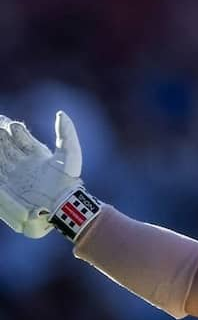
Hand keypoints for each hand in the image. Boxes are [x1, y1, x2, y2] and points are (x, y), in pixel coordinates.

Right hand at [0, 111, 82, 237]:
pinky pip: (0, 174)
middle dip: (1, 134)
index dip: (14, 127)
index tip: (8, 122)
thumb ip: (66, 133)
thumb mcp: (70, 153)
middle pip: (6, 144)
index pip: (20, 136)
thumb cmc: (67, 179)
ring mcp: (14, 175)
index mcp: (37, 154)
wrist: (61, 205)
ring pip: (0, 156)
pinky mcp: (6, 187)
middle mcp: (24, 163)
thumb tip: (61, 113)